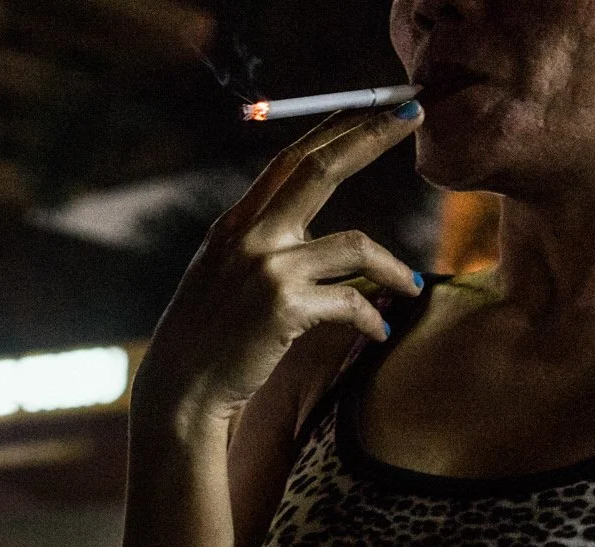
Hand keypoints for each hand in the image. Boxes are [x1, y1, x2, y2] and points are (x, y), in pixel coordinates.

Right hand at [130, 101, 426, 440]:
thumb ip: (259, 245)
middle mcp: (251, 236)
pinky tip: (378, 332)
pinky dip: (371, 318)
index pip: (290, 160)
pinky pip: (351, 302)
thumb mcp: (222, 276)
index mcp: (235, 225)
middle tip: (413, 114)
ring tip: (409, 287)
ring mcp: (269, 270)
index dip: (335, 129)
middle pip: (322, 168)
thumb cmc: (206, 339)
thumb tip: (306, 231)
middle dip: (372, 135)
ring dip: (392, 268)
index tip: (372, 109)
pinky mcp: (286, 308)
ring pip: (356, 245)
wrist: (181, 390)